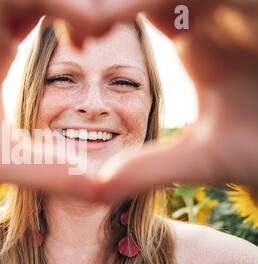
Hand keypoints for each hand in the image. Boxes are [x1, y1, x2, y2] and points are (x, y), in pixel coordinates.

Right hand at [0, 0, 100, 203]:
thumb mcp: (0, 161)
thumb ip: (47, 166)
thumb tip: (99, 186)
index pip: (47, 7)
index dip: (84, 14)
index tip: (106, 38)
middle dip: (79, 0)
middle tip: (113, 21)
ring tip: (97, 24)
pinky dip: (22, 4)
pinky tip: (56, 25)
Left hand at [96, 0, 257, 201]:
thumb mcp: (201, 158)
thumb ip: (149, 168)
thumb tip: (95, 188)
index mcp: (195, 34)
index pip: (141, 0)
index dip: (104, 10)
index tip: (77, 38)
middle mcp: (217, 12)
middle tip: (87, 23)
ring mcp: (242, 7)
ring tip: (100, 20)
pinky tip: (173, 22)